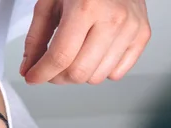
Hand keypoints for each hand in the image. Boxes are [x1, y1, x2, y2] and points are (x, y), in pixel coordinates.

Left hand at [20, 0, 150, 84]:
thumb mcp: (49, 3)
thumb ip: (35, 38)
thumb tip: (28, 69)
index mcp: (87, 7)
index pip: (61, 57)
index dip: (41, 73)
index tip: (32, 77)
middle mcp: (113, 18)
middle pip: (79, 73)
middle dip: (57, 77)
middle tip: (50, 68)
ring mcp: (131, 28)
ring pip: (96, 77)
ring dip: (77, 75)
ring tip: (72, 57)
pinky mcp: (142, 35)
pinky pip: (116, 74)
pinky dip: (100, 70)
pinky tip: (92, 54)